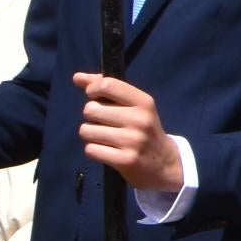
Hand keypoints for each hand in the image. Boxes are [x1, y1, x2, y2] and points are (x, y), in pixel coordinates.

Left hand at [75, 73, 181, 194]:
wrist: (164, 164)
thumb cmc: (143, 130)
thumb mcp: (134, 107)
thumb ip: (107, 89)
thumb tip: (77, 77)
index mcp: (144, 102)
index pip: (107, 85)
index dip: (92, 89)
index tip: (95, 97)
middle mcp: (139, 119)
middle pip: (91, 109)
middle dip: (91, 117)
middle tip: (105, 123)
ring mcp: (133, 140)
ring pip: (87, 131)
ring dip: (90, 135)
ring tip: (105, 138)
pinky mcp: (125, 160)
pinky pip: (90, 149)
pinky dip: (94, 150)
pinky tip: (107, 151)